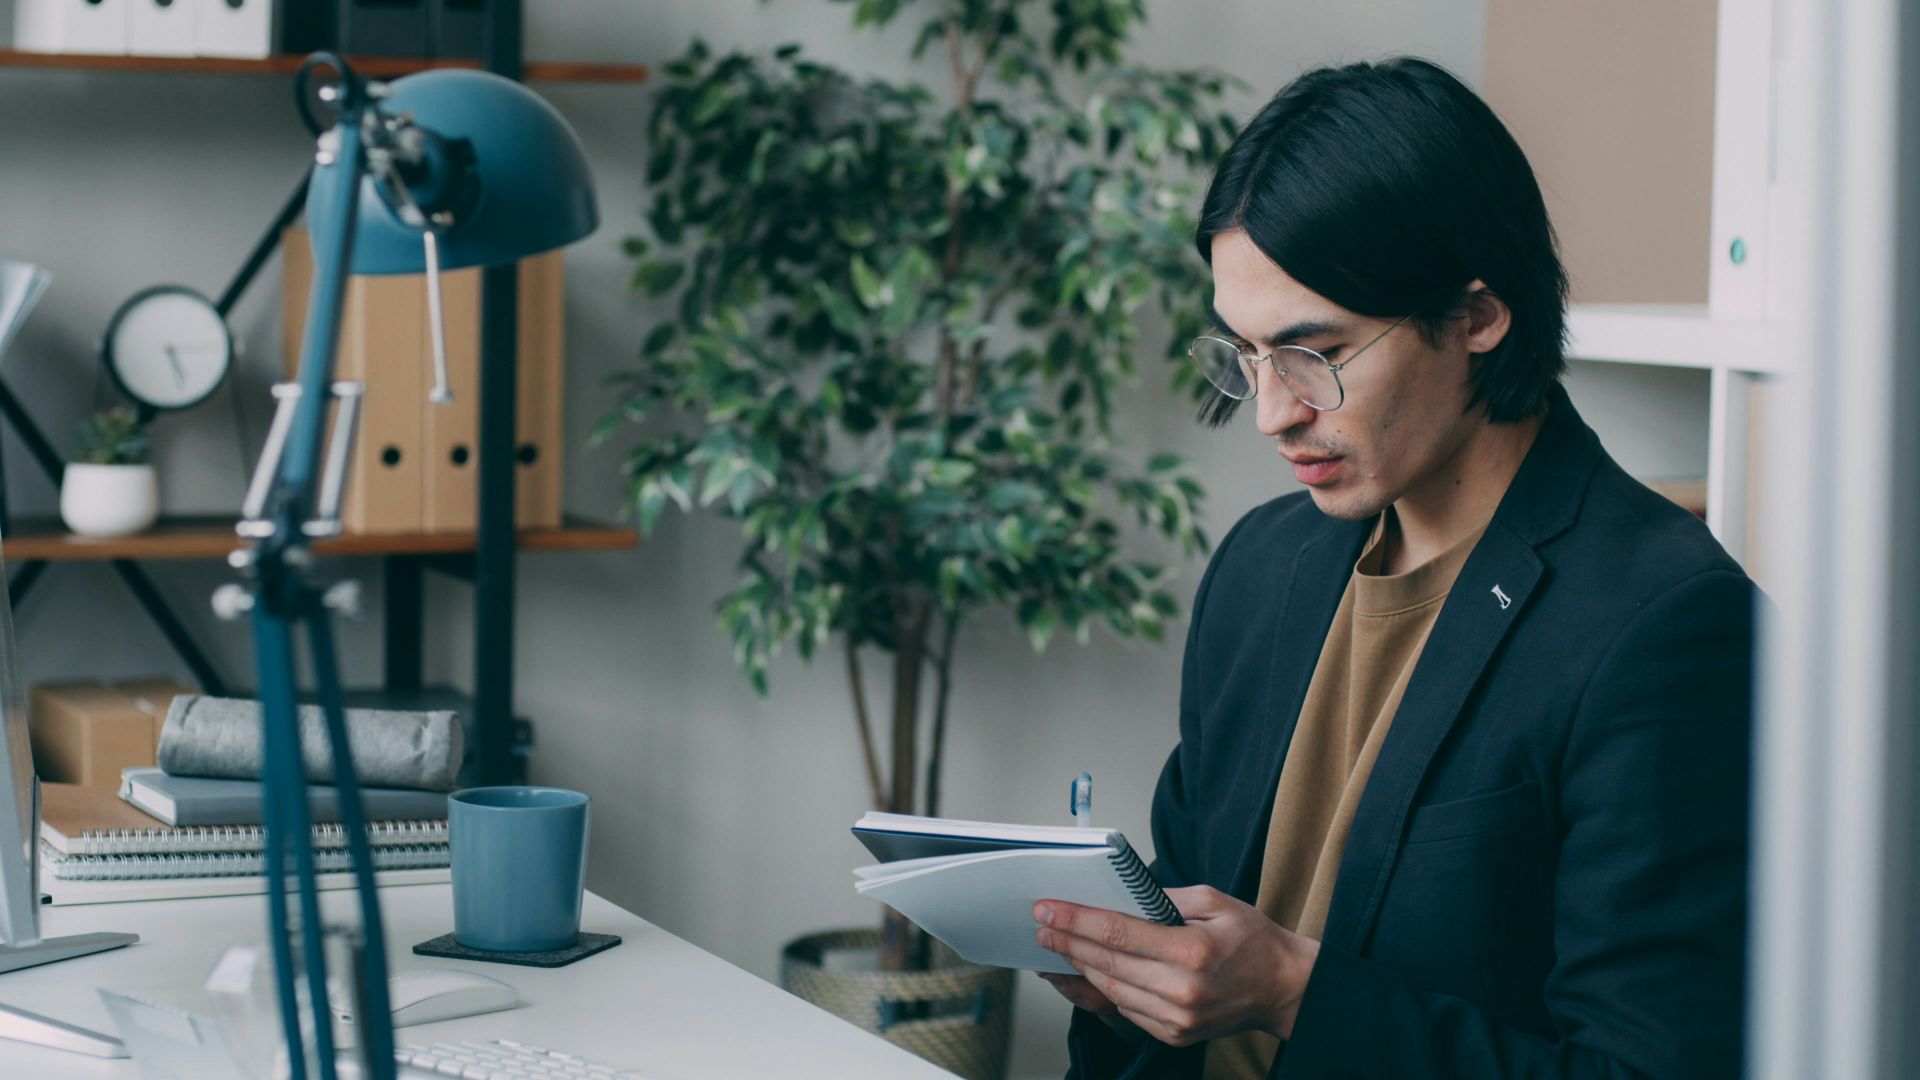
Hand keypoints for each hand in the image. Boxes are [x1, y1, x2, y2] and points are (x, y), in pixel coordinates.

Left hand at [1033, 886, 1319, 1047]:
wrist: (1283, 989)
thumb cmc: (1253, 941)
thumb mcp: (1214, 901)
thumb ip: (1164, 898)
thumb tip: (1119, 896)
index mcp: (1192, 950)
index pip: (1117, 933)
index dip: (1076, 920)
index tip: (1047, 910)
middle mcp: (1181, 989)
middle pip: (1107, 963)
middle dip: (1067, 942)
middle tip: (1041, 925)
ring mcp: (1177, 1018)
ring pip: (1110, 989)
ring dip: (1078, 967)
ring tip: (1056, 946)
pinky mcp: (1174, 1034)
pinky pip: (1126, 1009)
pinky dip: (1103, 989)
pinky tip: (1086, 971)